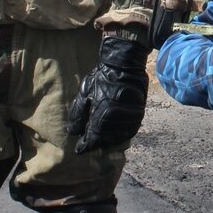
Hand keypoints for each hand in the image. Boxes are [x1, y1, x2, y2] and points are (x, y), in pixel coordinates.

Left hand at [67, 37, 148, 153]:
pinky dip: (123, 135)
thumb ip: (77, 114)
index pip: (92, 139)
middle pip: (106, 140)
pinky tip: (117, 134)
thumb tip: (73, 132)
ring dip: (110, 141)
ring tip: (103, 141)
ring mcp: (129, 117)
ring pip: (119, 137)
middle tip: (92, 145)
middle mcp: (116, 119)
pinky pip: (131, 131)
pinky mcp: (139, 113)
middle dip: (97, 144)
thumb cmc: (101, 77)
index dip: (85, 146)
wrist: (124, 63)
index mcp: (100, 115)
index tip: (80, 149)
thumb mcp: (84, 93)